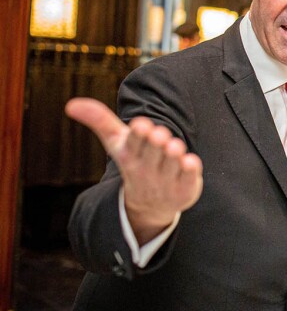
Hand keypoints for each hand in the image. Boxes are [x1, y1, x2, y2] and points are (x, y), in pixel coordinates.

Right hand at [66, 97, 203, 242]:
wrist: (149, 206)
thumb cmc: (135, 163)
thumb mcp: (117, 143)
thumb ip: (100, 121)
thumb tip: (71, 104)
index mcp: (130, 156)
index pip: (134, 144)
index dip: (139, 135)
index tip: (141, 124)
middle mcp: (148, 169)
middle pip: (153, 152)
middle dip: (156, 142)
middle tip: (159, 134)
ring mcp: (167, 180)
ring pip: (172, 164)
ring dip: (173, 154)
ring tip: (174, 146)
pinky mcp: (184, 189)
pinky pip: (189, 178)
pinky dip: (190, 170)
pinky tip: (191, 162)